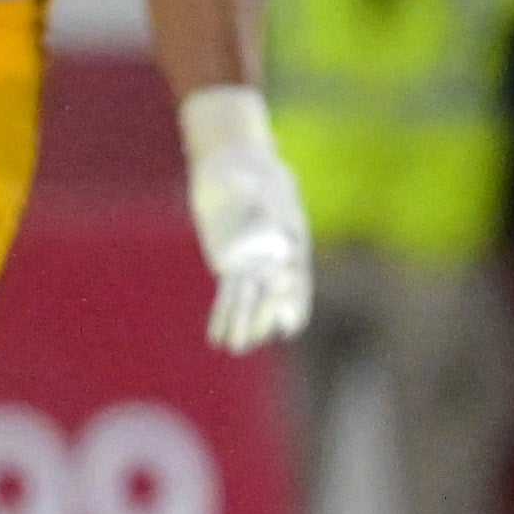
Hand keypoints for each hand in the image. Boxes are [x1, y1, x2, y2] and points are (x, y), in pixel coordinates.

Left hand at [180, 88, 310, 353]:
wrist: (238, 166)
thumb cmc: (247, 166)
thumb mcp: (247, 175)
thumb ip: (250, 194)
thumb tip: (253, 213)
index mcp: (289, 230)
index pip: (292, 262)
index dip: (292, 283)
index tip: (287, 298)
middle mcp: (276, 251)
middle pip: (274, 286)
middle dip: (268, 310)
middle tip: (262, 334)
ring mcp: (254, 260)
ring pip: (251, 297)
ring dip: (246, 322)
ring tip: (238, 348)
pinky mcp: (231, 265)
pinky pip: (230, 295)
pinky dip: (226, 316)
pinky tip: (221, 339)